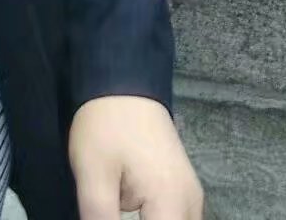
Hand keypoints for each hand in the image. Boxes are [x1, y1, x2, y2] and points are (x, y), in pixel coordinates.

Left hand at [67, 95, 203, 218]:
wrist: (122, 80)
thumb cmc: (106, 126)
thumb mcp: (93, 176)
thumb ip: (100, 219)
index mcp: (172, 203)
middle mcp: (192, 204)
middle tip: (110, 215)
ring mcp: (192, 196)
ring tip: (117, 211)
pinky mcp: (183, 188)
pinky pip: (176, 219)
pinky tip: (131, 215)